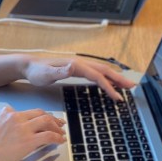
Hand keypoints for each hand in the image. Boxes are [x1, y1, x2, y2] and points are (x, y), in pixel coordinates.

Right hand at [0, 105, 65, 160]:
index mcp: (5, 113)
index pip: (25, 112)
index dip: (35, 117)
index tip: (39, 122)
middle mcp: (16, 117)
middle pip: (39, 113)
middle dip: (50, 117)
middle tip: (57, 123)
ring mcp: (23, 128)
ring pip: (46, 121)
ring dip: (56, 126)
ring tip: (61, 131)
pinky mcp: (29, 141)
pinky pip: (48, 136)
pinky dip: (57, 137)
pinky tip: (60, 141)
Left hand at [20, 54, 134, 100]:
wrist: (29, 66)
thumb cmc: (36, 72)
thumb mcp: (45, 74)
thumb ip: (59, 72)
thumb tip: (73, 66)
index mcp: (75, 65)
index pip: (97, 76)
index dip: (109, 86)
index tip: (118, 97)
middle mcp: (79, 63)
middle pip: (103, 70)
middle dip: (118, 79)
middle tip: (132, 87)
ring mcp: (78, 65)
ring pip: (101, 70)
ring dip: (114, 77)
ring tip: (125, 85)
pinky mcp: (76, 69)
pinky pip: (95, 73)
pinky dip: (105, 78)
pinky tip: (108, 83)